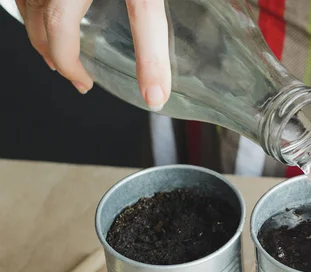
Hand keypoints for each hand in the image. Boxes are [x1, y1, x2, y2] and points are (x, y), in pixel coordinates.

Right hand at [16, 0, 171, 110]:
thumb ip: (151, 45)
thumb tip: (155, 96)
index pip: (58, 35)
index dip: (69, 65)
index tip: (84, 84)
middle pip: (37, 21)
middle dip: (52, 52)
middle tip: (72, 74)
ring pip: (28, 1)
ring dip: (39, 26)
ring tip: (57, 45)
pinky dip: (39, 2)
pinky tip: (55, 5)